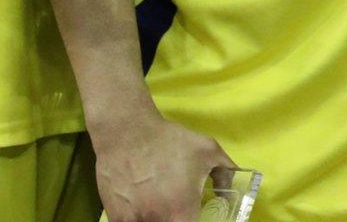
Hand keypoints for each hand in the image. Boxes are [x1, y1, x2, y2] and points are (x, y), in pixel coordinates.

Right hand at [95, 111, 234, 221]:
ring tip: (160, 204)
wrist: (127, 133)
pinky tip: (142, 206)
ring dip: (159, 218)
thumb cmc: (170, 141)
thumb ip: (227, 173)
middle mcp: (157, 220)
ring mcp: (133, 220)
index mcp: (182, 211)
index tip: (198, 216)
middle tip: (180, 209)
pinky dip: (140, 218)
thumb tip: (231, 191)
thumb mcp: (208, 151)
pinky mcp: (116, 217)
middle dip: (179, 219)